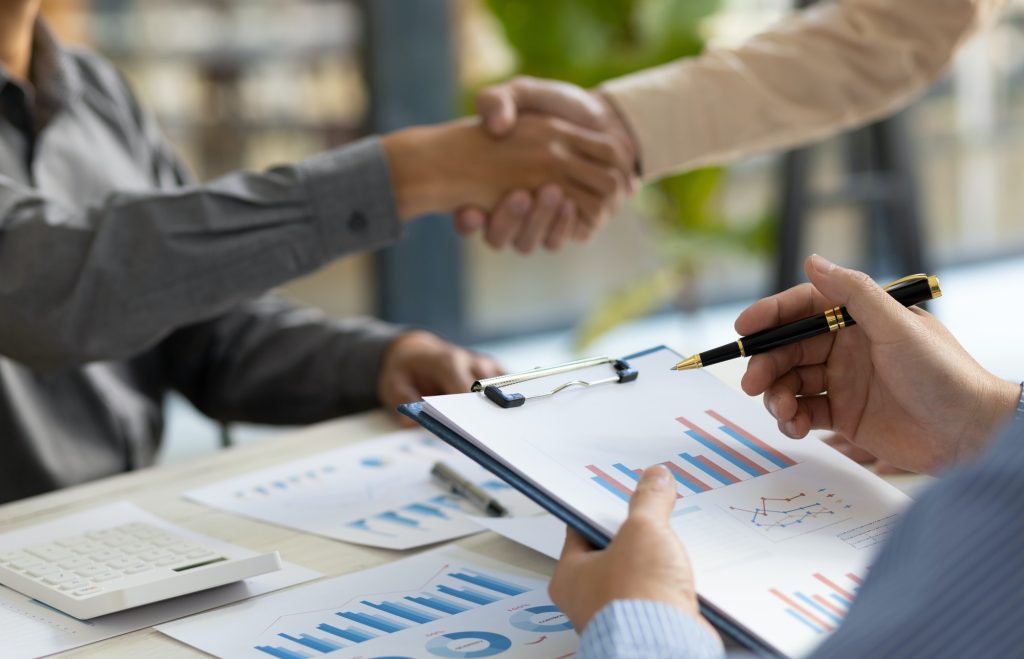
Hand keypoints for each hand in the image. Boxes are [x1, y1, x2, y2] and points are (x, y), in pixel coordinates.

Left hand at [377, 331, 501, 425]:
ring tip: (503, 431)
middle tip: (493, 438)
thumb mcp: (392, 382)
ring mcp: (487, 365)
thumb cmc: (406, 370)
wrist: (417, 351)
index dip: (471, 412)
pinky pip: (510, 386)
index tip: (475, 433)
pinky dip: (510, 401)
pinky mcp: (496, 370)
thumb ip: (401, 398)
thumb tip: (410, 421)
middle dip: (491, 414)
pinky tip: (509, 419)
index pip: (466, 390)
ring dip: (503, 409)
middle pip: (490, 391)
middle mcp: (472, 361)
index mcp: (448, 362)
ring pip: (505, 389)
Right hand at [455, 76, 638, 251]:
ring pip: (526, 243)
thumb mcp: (522, 94)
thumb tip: (496, 126)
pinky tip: (570, 201)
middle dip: (507, 221)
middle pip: (497, 237)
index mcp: (490, 186)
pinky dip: (562, 224)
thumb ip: (497, 101)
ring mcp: (540, 221)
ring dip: (537, 221)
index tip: (471, 211)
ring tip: (551, 191)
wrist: (602, 118)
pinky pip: (556, 241)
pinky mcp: (569, 227)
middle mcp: (512, 211)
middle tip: (521, 194)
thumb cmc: (556, 105)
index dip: (464, 221)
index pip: (466, 217)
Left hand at [549, 465, 716, 638]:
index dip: (601, 508)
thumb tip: (656, 478)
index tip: (619, 493)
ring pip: (636, 575)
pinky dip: (671, 583)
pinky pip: (658, 596)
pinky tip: (685, 569)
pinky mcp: (648, 625)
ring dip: (655, 559)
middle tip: (651, 513)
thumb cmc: (637, 598)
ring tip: (671, 539)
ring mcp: (619, 614)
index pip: (579, 529)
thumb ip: (648, 500)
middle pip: (611, 552)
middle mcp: (588, 599)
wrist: (668, 645)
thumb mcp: (643, 530)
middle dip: (634, 534)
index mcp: (570, 576)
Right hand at [738, 254, 1019, 473]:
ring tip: (783, 411)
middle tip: (753, 383)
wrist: (971, 433)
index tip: (744, 328)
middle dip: (766, 364)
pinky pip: (804, 413)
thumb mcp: (897, 326)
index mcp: (858, 320)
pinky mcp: (844, 417)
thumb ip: (853, 293)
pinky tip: (795, 427)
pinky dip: (792, 420)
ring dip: (777, 395)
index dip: (770, 316)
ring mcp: (844, 383)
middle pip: (788, 350)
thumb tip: (812, 260)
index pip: (802, 309)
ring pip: (791, 383)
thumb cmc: (943, 373)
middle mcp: (846, 348)